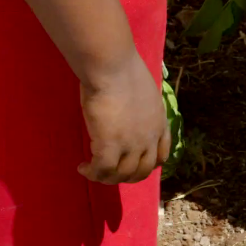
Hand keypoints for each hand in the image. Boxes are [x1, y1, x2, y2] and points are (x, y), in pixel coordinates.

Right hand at [78, 52, 170, 184]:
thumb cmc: (125, 71)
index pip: (162, 155)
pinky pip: (102, 170)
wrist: (113, 68)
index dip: (148, 164)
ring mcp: (131, 144)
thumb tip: (129, 112)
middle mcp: (149, 138)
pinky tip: (83, 167)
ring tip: (93, 171)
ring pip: (122, 175)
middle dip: (126, 176)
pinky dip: (92, 173)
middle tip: (111, 171)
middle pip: (142, 171)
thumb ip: (142, 108)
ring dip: (107, 177)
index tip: (134, 162)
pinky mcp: (110, 146)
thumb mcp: (145, 93)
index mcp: (159, 124)